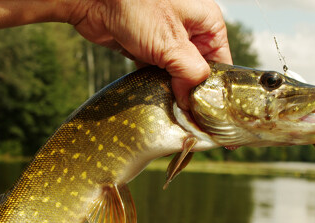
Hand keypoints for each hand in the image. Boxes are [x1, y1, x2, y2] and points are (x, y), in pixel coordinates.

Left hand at [69, 0, 231, 108]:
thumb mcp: (171, 43)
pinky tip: (155, 100)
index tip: (211, 114)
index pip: (221, 64)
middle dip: (192, 94)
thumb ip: (189, 74)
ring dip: (172, 92)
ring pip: (177, 76)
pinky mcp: (146, 49)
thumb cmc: (135, 6)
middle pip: (198, 72)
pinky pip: (157, 74)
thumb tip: (192, 102)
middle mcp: (190, 31)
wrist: (93, 0)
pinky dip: (155, 87)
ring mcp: (167, 40)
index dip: (216, 90)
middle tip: (190, 119)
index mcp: (206, 23)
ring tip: (173, 113)